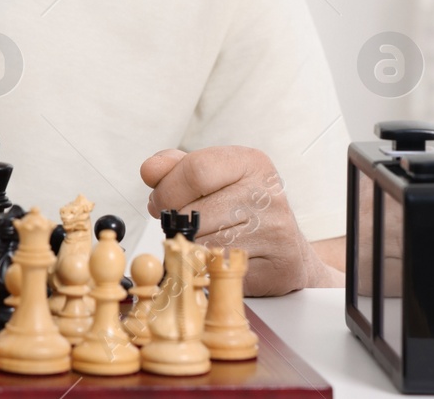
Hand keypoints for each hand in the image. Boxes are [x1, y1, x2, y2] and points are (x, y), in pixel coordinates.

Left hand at [140, 146, 333, 294]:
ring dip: (189, 246)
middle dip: (174, 221)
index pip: (196, 170)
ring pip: (204, 243)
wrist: (284, 248)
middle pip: (195, 211)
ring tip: (199, 240)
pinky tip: (216, 258)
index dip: (167, 190)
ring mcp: (275, 231)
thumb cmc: (239, 206)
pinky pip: (221, 270)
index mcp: (251, 162)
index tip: (159, 201)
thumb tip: (149, 170)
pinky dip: (207, 267)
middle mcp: (268, 194)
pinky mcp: (278, 267)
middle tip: (177, 224)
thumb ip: (175, 168)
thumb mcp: (211, 177)